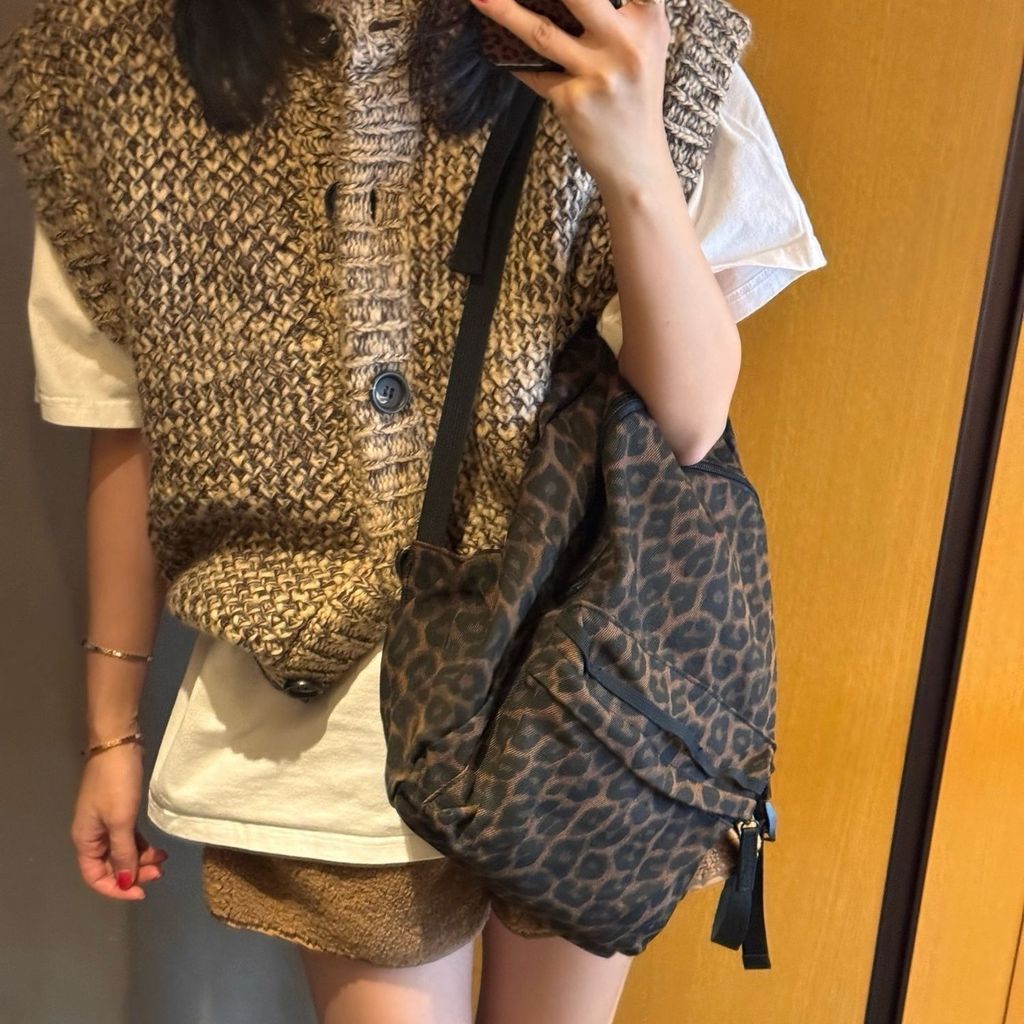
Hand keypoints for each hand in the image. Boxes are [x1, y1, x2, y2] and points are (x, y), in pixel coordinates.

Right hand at [70, 743, 167, 900]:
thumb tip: (126, 882)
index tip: (142, 892)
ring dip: (141, 859)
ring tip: (163, 860)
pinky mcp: (119, 811)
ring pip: (122, 852)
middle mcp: (92, 835)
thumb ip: (123, 853)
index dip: (117, 889)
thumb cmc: (116, 784)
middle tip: (159, 872)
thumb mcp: (121, 821)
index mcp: (85, 840)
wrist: (118, 745)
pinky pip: (128, 837)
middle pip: (111, 866)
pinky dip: (142, 845)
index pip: (95, 877)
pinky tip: (158, 848)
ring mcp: (105, 823)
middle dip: (134, 873)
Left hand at [469, 0, 673, 187]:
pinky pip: (533, 73)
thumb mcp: (645, 48)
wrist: (636, 163)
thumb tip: (565, 1)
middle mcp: (626, 44)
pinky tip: (495, 45)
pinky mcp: (572, 101)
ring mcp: (597, 74)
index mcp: (649, 23)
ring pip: (541, 30)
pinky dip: (512, 60)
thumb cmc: (634, 100)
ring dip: (504, 9)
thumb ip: (624, 13)